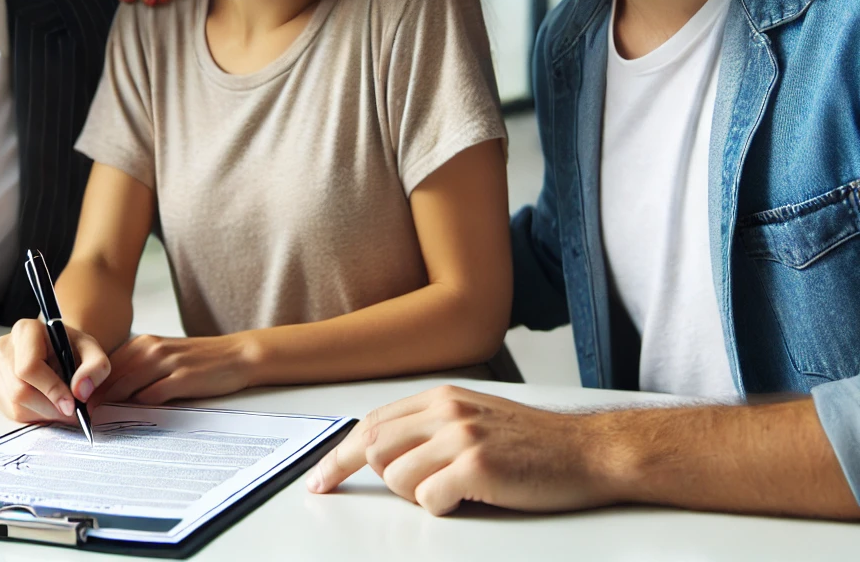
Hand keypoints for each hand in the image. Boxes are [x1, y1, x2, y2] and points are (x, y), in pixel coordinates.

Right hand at [0, 318, 110, 423]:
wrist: (60, 351)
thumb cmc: (74, 348)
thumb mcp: (93, 351)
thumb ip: (96, 367)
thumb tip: (80, 392)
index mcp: (25, 330)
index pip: (29, 367)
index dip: (51, 389)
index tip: (71, 405)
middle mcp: (4, 348)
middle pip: (19, 391)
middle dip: (49, 407)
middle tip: (72, 413)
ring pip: (15, 406)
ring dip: (43, 414)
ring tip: (63, 407)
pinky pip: (11, 413)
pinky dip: (34, 415)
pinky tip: (49, 404)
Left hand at [95, 333, 257, 404]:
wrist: (237, 355)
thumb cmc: (200, 360)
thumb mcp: (164, 357)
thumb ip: (138, 371)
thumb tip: (108, 395)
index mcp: (144, 343)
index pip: (106, 367)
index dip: (91, 387)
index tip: (81, 406)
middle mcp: (152, 348)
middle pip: (113, 378)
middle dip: (95, 400)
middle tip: (83, 420)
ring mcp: (167, 362)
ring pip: (127, 386)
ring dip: (110, 407)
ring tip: (98, 423)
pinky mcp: (182, 378)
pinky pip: (152, 395)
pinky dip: (137, 409)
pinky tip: (130, 419)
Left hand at [306, 384, 609, 515]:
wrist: (586, 451)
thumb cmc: (531, 442)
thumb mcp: (474, 418)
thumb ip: (428, 427)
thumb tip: (378, 452)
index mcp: (440, 397)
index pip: (371, 424)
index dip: (339, 456)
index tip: (319, 480)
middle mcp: (445, 410)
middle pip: (373, 450)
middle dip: (381, 481)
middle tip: (416, 492)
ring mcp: (460, 436)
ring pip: (397, 479)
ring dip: (418, 495)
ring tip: (457, 489)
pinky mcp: (477, 467)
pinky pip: (429, 500)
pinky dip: (443, 507)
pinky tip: (472, 497)